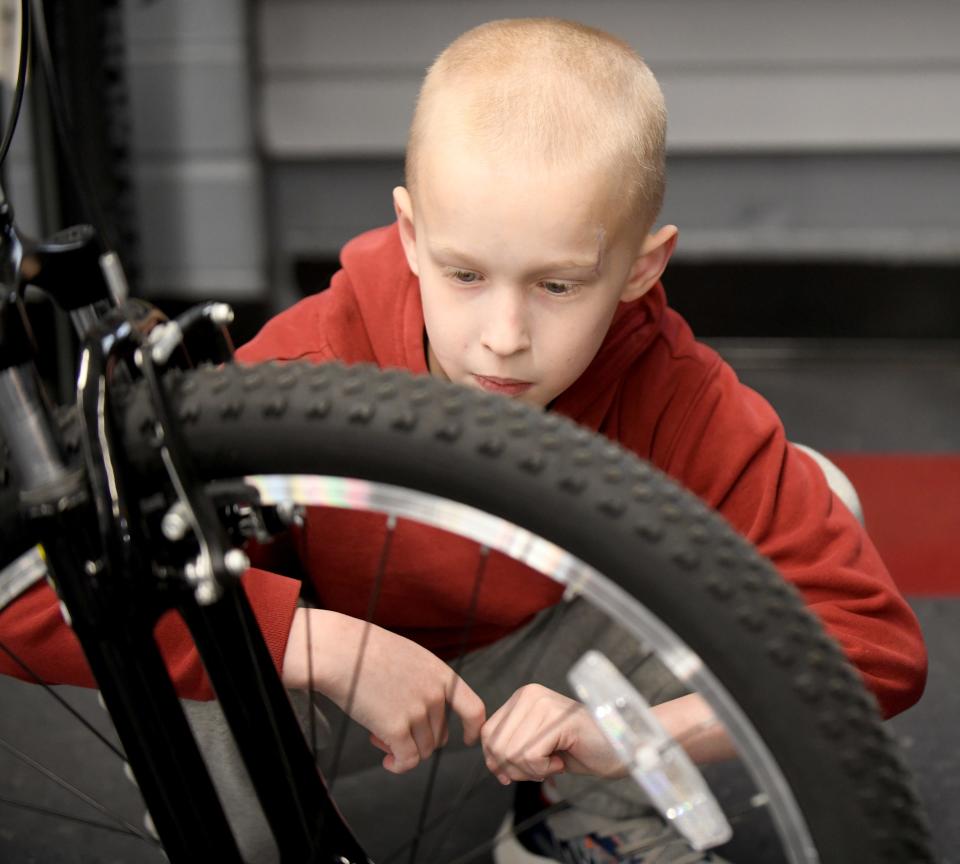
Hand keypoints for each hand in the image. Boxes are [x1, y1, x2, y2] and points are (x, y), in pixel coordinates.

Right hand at [282, 608, 485, 772]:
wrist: (340, 652)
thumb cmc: (366, 652)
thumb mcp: (409, 658)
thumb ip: (425, 683)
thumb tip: (429, 716)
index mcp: (441, 674)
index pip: (473, 708)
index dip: (473, 728)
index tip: (467, 739)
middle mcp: (434, 693)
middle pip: (440, 736)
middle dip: (419, 740)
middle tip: (391, 730)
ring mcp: (417, 710)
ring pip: (422, 750)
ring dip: (402, 749)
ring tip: (377, 734)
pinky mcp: (397, 727)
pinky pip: (407, 760)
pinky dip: (398, 766)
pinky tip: (387, 762)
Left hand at [480, 684, 625, 784]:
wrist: (619, 748)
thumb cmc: (579, 748)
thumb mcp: (535, 745)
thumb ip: (511, 747)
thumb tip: (492, 764)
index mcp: (522, 697)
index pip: (488, 733)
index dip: (495, 760)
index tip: (512, 773)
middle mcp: (529, 694)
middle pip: (497, 745)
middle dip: (514, 769)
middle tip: (540, 769)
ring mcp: (543, 704)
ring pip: (512, 753)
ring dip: (531, 770)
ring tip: (552, 763)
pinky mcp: (558, 720)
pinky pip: (530, 757)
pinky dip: (544, 770)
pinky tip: (560, 762)